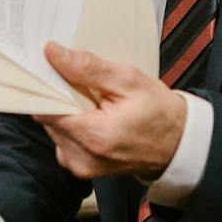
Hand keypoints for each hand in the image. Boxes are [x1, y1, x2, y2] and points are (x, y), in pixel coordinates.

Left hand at [37, 42, 186, 179]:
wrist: (177, 143)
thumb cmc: (159, 113)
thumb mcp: (129, 80)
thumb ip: (88, 68)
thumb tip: (53, 54)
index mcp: (94, 136)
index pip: (45, 108)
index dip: (46, 86)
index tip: (53, 71)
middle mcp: (81, 156)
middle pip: (47, 118)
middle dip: (60, 98)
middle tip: (83, 85)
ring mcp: (79, 165)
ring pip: (53, 128)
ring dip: (67, 112)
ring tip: (93, 102)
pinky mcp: (80, 167)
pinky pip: (63, 140)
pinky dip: (73, 125)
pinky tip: (93, 117)